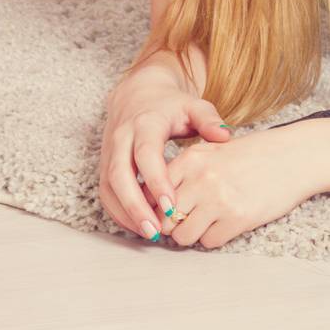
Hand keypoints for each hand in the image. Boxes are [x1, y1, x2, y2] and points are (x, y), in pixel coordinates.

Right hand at [100, 68, 230, 242]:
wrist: (139, 95)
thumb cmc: (173, 106)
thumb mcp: (194, 106)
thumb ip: (209, 120)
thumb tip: (225, 135)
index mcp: (145, 123)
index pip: (146, 154)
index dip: (157, 180)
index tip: (171, 205)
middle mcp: (121, 138)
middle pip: (119, 175)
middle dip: (135, 206)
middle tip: (155, 230)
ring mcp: (109, 152)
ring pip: (108, 187)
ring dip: (125, 213)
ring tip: (149, 234)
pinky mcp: (104, 165)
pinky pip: (105, 192)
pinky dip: (118, 211)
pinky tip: (137, 226)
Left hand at [158, 121, 323, 248]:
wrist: (297, 156)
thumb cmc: (256, 154)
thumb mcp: (215, 150)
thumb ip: (185, 171)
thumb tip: (155, 202)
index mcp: (192, 159)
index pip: (153, 194)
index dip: (155, 209)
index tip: (164, 213)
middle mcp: (201, 179)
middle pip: (164, 219)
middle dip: (173, 225)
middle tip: (188, 220)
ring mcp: (219, 200)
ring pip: (183, 236)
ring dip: (193, 234)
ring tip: (209, 222)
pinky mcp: (238, 218)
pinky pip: (209, 242)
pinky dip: (215, 237)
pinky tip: (229, 222)